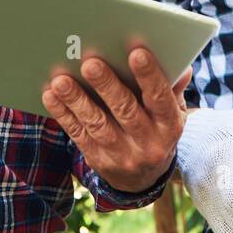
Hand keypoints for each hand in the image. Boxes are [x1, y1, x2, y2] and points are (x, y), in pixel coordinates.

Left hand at [41, 48, 189, 192]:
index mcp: (170, 126)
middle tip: (90, 63)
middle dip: (107, 86)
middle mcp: (148, 143)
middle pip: (126, 111)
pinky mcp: (99, 161)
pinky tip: (51, 96)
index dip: (150, 76)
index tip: (137, 52)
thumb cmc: (158, 129)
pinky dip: (64, 115)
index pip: (161, 98)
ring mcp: (122, 155)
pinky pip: (79, 135)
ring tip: (61, 80)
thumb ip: (172, 88)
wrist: (144, 179)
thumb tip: (181, 66)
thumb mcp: (174, 112)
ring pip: (97, 124)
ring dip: (77, 101)